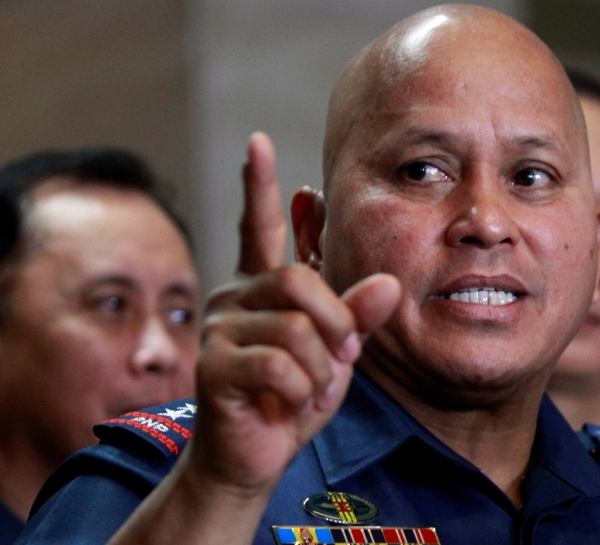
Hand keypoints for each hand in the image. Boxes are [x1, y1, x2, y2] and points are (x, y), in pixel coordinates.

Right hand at [190, 132, 399, 492]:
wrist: (254, 458)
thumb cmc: (293, 398)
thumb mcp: (337, 353)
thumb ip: (357, 317)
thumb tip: (387, 285)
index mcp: (262, 286)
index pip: (258, 225)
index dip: (258, 184)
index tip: (258, 141)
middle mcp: (235, 296)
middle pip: (299, 281)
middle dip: (335, 325)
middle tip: (340, 359)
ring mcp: (219, 328)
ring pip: (295, 327)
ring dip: (321, 368)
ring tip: (312, 390)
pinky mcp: (212, 364)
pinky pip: (278, 364)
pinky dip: (300, 390)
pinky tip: (291, 403)